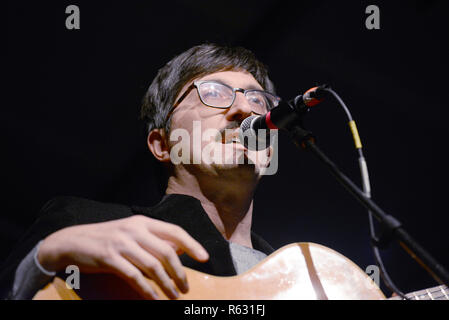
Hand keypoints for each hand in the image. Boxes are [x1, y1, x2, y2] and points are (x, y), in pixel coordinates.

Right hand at [37, 215, 208, 298]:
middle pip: (167, 251)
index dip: (192, 244)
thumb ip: (155, 240)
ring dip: (167, 285)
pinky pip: (134, 277)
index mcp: (143, 222)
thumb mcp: (132, 233)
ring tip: (174, 296)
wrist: (72, 241)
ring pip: (153, 266)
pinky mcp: (109, 258)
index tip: (204, 258)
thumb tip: (181, 250)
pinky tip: (154, 299)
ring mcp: (122, 243)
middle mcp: (135, 230)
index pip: (175, 231)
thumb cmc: (107, 239)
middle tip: (186, 288)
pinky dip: (147, 290)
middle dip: (180, 272)